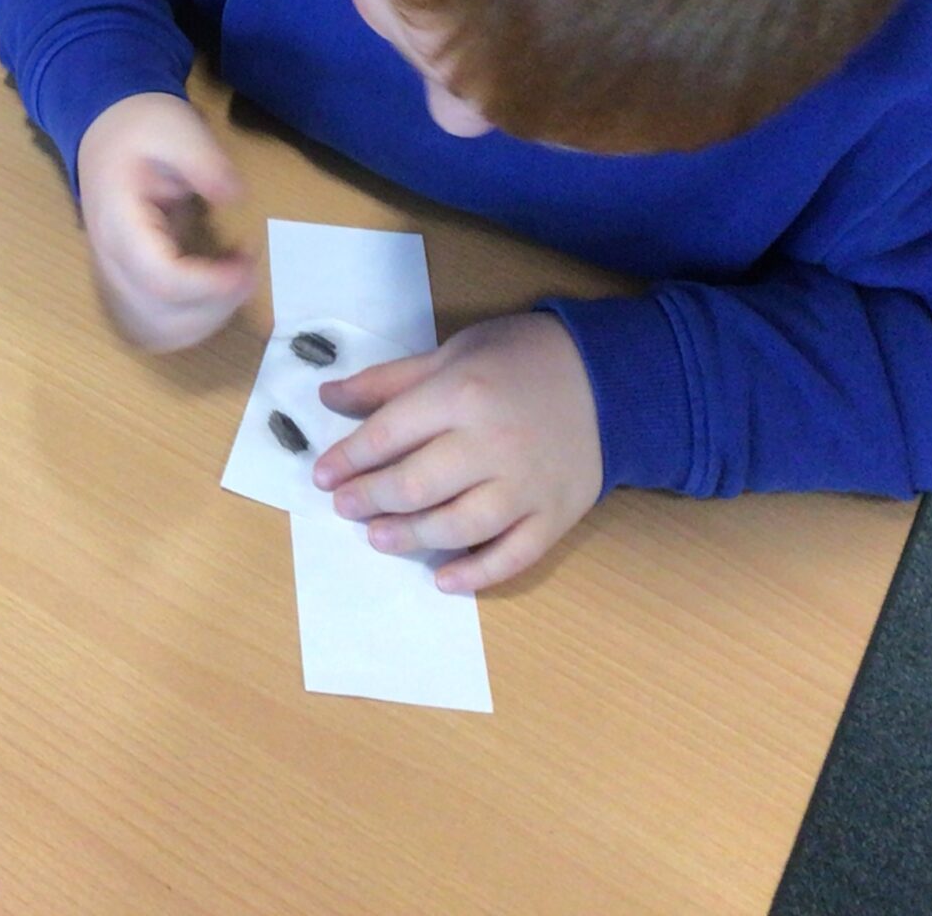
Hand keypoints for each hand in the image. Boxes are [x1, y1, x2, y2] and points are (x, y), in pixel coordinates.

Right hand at [73, 93, 255, 352]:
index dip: (210, 284)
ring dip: (205, 321)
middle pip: (160, 316)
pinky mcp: (128, 285)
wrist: (106, 129)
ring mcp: (114, 278)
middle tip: (247, 267)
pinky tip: (215, 293)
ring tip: (232, 280)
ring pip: (157, 332)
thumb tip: (234, 198)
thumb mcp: (177, 128)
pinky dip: (191, 325)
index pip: (161, 279)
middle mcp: (110, 261)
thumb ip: (205, 162)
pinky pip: (155, 327)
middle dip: (216, 305)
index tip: (247, 259)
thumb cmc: (142, 128)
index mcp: (119, 223)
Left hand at [310, 312, 602, 592]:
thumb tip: (327, 398)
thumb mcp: (452, 352)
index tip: (322, 475)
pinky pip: (514, 556)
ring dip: (411, 537)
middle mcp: (492, 443)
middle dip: (370, 499)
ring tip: (378, 538)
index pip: (389, 434)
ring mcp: (528, 485)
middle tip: (344, 507)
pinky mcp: (557, 516)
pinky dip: (477, 574)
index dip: (349, 458)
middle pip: (416, 484)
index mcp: (462, 394)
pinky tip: (443, 579)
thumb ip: (389, 381)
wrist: (609, 377)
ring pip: (458, 525)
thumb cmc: (519, 358)